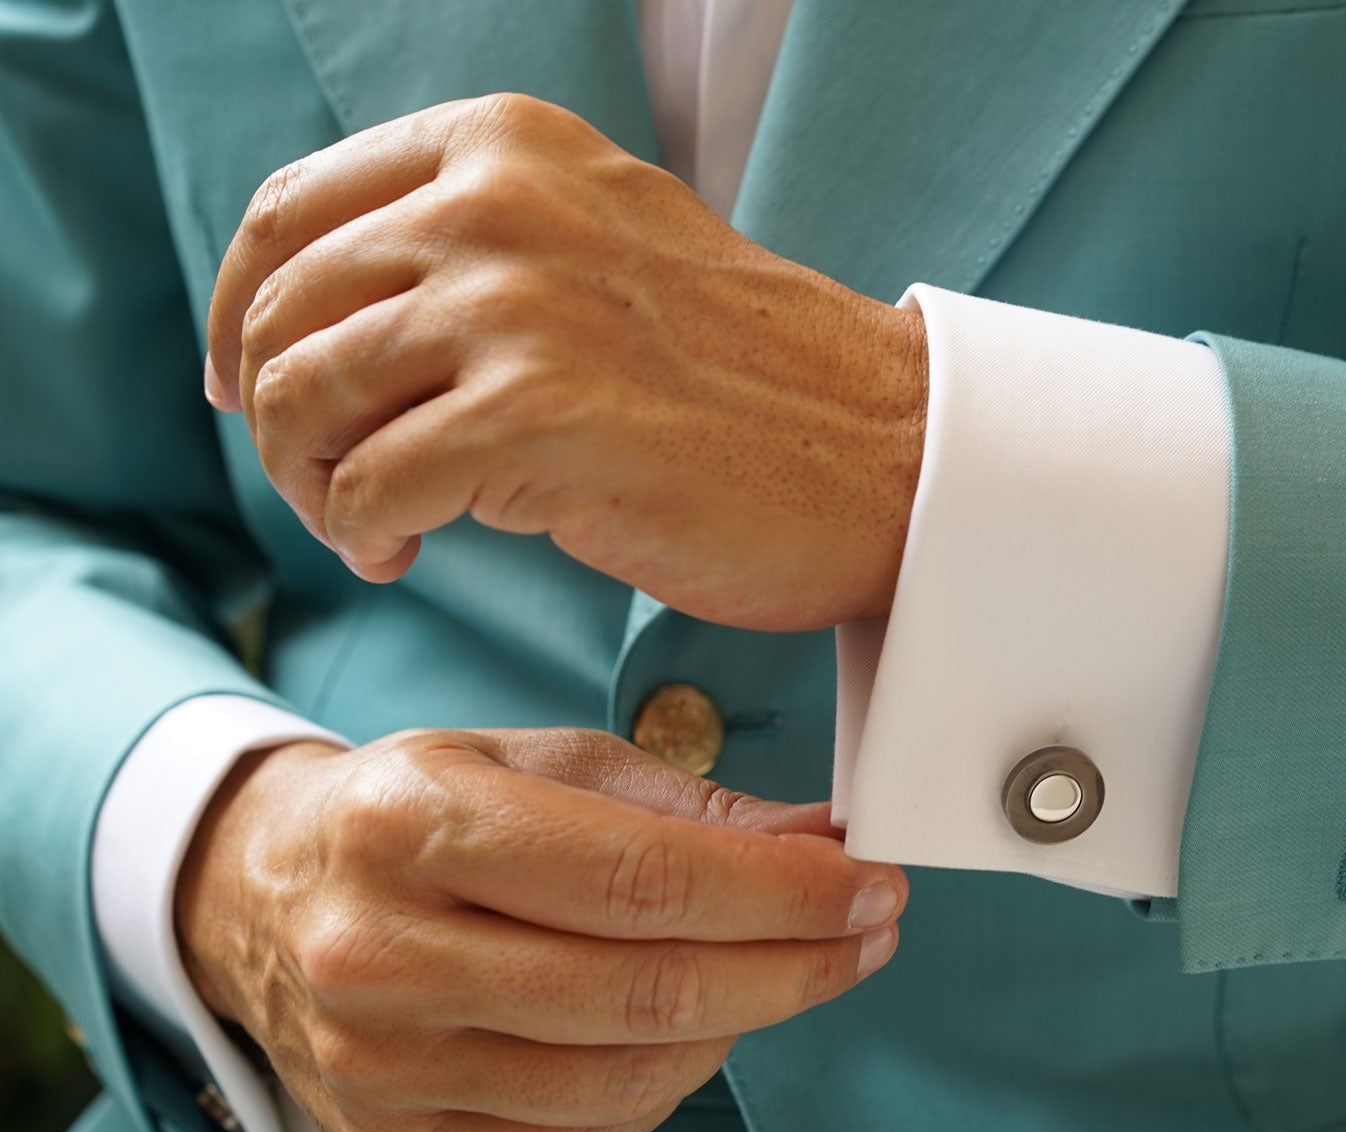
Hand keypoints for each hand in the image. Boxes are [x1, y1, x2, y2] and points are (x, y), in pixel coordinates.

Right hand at [176, 727, 904, 1131]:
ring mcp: (379, 1068)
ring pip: (624, 1081)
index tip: (870, 883)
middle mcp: (377, 955)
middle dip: (794, 967)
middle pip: (644, 992)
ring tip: (778, 972)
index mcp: (408, 825)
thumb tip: (822, 841)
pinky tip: (691, 1029)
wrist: (258, 897)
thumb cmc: (414, 814)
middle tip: (867, 933)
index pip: (640, 880)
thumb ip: (682, 805)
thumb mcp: (534, 763)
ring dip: (739, 1028)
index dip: (782, 893)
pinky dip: (664, 1086)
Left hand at [205, 92, 926, 630]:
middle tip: (329, 486)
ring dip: (314, 486)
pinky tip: (409, 554)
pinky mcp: (541, 415)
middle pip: (282, 312)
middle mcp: (500, 202)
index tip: (249, 386)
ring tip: (374, 527)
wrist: (884, 453)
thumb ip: (478, 248)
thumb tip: (328, 316)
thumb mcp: (603, 248)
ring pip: (305, 398)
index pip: (289, 214)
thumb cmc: (750, 381)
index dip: (243, 316)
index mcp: (508, 146)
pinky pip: (369, 485)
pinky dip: (365, 535)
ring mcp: (520, 304)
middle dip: (277, 420)